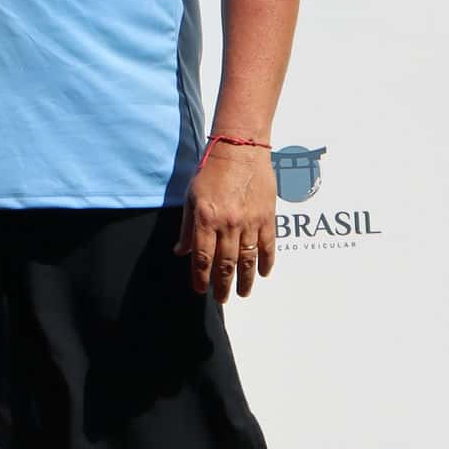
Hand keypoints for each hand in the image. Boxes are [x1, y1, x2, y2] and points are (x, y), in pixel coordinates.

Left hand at [175, 141, 275, 302]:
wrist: (240, 149)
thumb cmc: (211, 170)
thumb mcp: (191, 196)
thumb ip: (187, 227)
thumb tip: (180, 252)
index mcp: (206, 218)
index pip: (202, 257)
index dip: (200, 277)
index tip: (200, 290)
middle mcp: (228, 223)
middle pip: (226, 264)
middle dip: (223, 285)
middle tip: (222, 299)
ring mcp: (250, 222)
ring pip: (248, 260)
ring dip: (245, 280)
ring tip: (242, 293)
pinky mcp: (267, 217)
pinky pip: (268, 246)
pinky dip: (266, 262)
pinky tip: (262, 274)